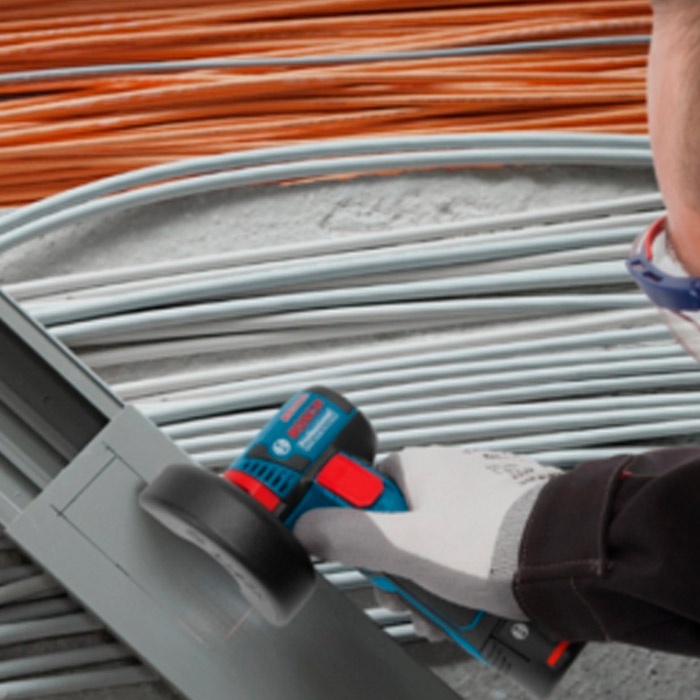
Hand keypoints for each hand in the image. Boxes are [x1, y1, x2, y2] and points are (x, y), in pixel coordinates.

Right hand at [294, 446, 559, 619]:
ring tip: (447, 614)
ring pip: (435, 547)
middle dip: (400, 573)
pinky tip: (473, 606)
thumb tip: (306, 527)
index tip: (358, 558)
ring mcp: (480, 497)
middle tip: (407, 598)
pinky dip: (465, 581)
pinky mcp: (505, 522)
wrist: (576, 556)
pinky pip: (468, 553)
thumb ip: (352, 537)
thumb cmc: (498, 543)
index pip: (363, 490)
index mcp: (419, 467)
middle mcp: (449, 475)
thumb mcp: (410, 547)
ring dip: (433, 586)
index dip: (355, 529)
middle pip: (400, 528)